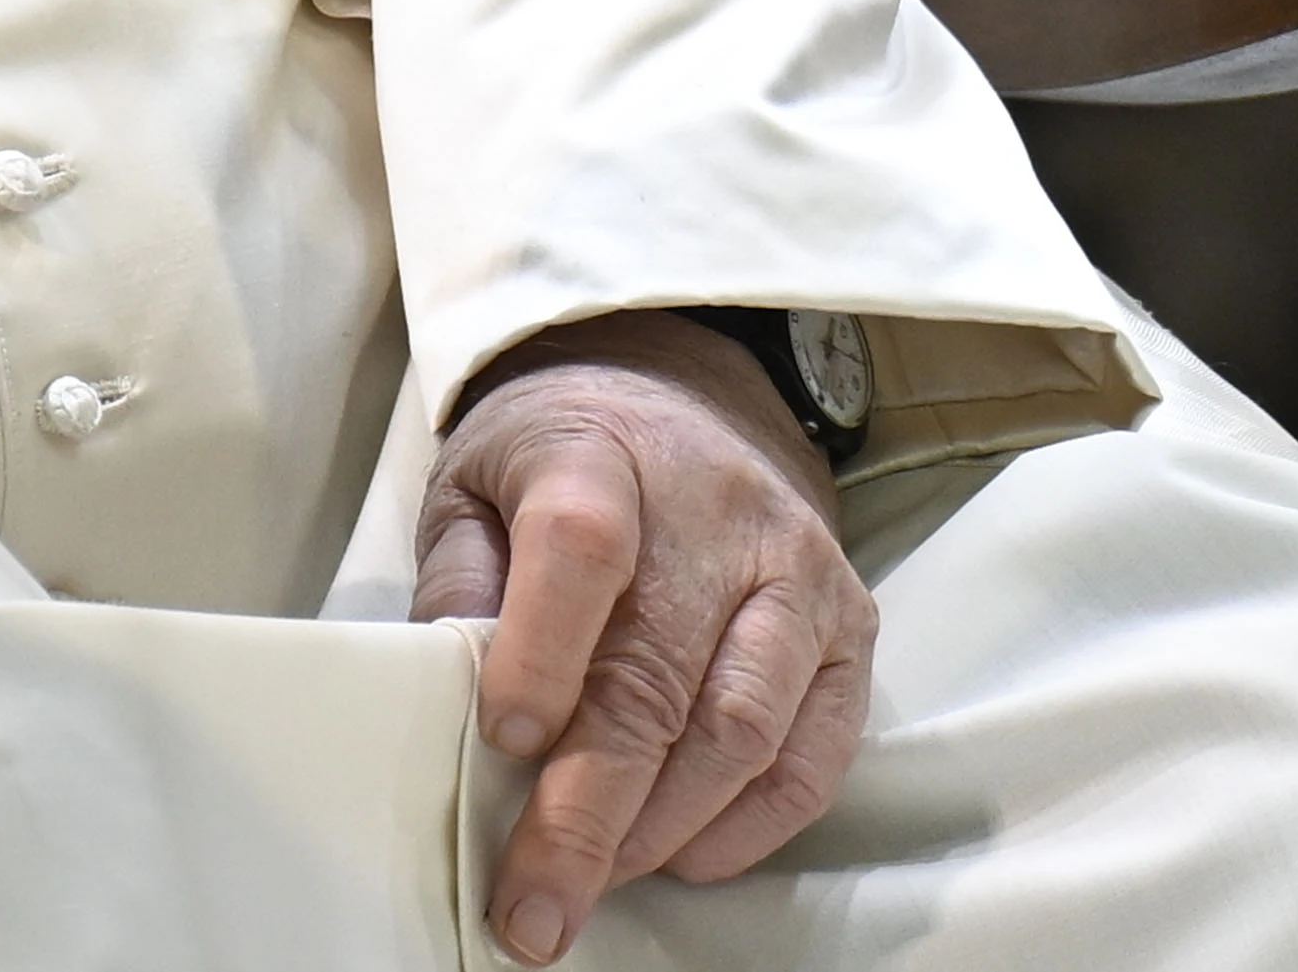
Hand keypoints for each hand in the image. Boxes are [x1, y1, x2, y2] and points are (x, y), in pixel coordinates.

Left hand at [413, 315, 876, 961]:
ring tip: (596, 879)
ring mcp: (795, 571)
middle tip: (535, 905)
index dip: (542, 651)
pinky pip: (816, 752)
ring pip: (742, 727)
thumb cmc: (563, 461)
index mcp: (601, 457)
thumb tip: (448, 698)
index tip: (505, 739)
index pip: (581, 548)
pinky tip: (684, 854)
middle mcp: (717, 513)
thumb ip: (459, 583)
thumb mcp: (476, 485)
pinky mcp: (848, 625)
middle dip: (589, 812)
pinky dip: (751, 825)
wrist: (683, 392)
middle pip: (657, 675)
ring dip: (664, 828)